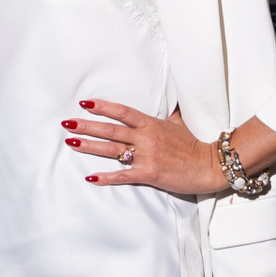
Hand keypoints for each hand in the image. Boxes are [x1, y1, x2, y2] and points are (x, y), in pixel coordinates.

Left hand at [63, 99, 222, 195]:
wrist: (208, 165)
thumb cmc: (194, 143)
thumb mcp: (179, 122)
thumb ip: (166, 113)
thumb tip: (168, 99)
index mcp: (152, 124)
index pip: (123, 112)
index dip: (103, 107)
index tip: (85, 103)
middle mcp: (146, 138)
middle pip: (111, 130)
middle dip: (87, 126)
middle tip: (67, 123)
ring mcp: (146, 156)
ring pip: (112, 150)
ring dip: (89, 147)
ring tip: (71, 143)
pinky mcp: (149, 174)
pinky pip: (123, 176)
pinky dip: (106, 177)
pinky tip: (90, 177)